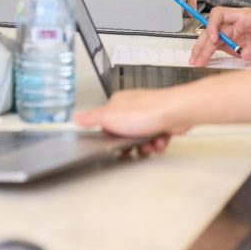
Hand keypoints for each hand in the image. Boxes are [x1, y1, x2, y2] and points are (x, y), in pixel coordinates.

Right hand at [74, 88, 189, 155]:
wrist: (175, 112)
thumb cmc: (147, 111)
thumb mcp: (111, 116)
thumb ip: (92, 118)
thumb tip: (75, 116)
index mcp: (118, 103)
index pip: (107, 125)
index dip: (111, 138)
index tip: (115, 144)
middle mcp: (133, 107)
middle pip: (125, 135)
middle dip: (131, 145)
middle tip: (135, 146)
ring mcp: (149, 115)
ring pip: (142, 139)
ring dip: (146, 146)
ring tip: (151, 143)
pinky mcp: (162, 122)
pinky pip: (155, 139)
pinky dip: (158, 143)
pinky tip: (160, 141)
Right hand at [190, 6, 250, 65]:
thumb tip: (245, 54)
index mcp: (243, 16)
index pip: (220, 14)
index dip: (213, 25)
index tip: (214, 39)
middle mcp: (234, 24)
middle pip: (212, 29)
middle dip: (204, 43)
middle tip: (198, 57)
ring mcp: (232, 35)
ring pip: (211, 39)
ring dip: (202, 50)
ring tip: (195, 61)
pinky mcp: (232, 45)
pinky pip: (216, 48)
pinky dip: (208, 54)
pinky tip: (202, 61)